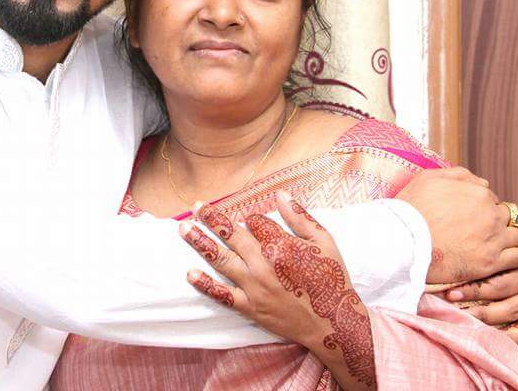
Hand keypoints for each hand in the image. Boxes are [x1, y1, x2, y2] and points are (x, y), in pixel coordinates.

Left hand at [180, 192, 375, 390]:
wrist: (333, 323)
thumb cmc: (331, 279)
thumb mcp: (324, 242)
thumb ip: (300, 217)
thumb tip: (281, 194)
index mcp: (282, 245)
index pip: (255, 222)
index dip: (252, 219)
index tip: (251, 221)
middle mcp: (263, 264)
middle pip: (231, 235)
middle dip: (212, 218)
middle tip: (197, 206)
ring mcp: (254, 287)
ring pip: (221, 260)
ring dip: (200, 243)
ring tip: (184, 229)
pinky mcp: (250, 307)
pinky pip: (222, 295)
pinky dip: (205, 285)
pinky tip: (189, 274)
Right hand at [395, 167, 517, 283]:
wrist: (401, 241)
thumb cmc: (410, 210)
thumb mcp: (429, 178)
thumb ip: (459, 175)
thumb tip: (483, 182)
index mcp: (478, 192)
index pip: (492, 199)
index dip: (487, 208)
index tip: (481, 217)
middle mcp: (491, 214)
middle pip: (511, 216)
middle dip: (508, 222)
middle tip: (504, 230)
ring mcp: (492, 239)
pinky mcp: (490, 262)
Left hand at [444, 257, 517, 364]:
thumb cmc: (497, 257)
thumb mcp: (494, 253)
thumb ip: (478, 259)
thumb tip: (442, 264)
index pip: (498, 282)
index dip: (473, 290)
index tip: (450, 295)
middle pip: (509, 305)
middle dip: (482, 313)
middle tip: (458, 318)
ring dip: (501, 334)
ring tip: (480, 338)